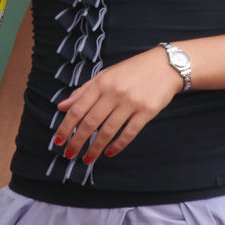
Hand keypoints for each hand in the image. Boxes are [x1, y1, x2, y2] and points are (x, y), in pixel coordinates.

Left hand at [53, 47, 182, 163]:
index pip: (78, 108)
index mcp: (101, 82)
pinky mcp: (147, 112)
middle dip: (77, 141)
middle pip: (90, 122)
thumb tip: (61, 106)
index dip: (66, 127)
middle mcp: (114, 92)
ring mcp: (131, 103)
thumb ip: (83, 91)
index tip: (58, 141)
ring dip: (95, 148)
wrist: (166, 65)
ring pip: (108, 131)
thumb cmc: (133, 70)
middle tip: (69, 154)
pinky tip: (109, 153)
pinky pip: (129, 133)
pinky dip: (117, 145)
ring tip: (87, 159)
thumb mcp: (106, 75)